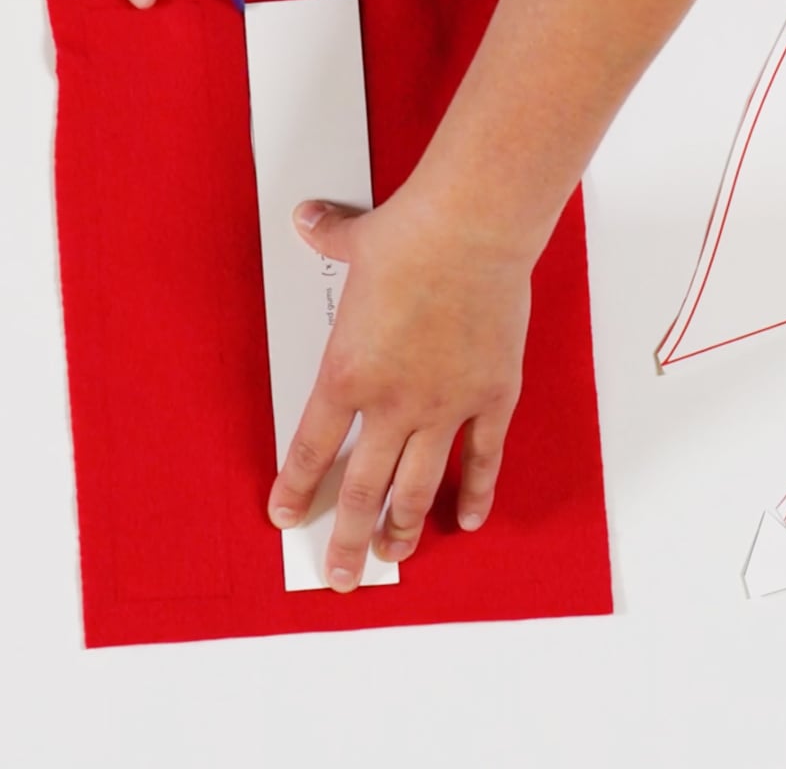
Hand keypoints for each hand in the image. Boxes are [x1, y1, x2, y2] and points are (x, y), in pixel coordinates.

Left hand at [267, 191, 533, 592]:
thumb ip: (328, 239)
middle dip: (349, 537)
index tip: (288, 516)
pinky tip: (468, 519)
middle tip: (342, 572)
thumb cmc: (410, 238)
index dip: (298, 489)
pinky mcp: (491, 396)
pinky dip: (475, 493)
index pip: (312, 449)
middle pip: (364, 489)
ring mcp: (445, 406)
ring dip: (404, 527)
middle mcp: (393, 403)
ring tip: (395, 555)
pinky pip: (483, 458)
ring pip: (419, 486)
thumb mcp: (355, 242)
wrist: (471, 230)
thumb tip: (306, 217)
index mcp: (348, 374)